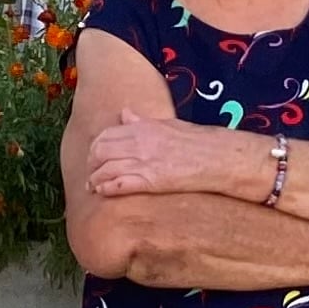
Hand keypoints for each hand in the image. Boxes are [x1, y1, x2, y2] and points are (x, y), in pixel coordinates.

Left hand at [88, 110, 257, 201]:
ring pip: (105, 169)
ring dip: (95, 180)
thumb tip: (125, 114)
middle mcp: (139, 142)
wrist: (217, 157)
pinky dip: (106, 189)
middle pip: (99, 152)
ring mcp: (143, 161)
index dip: (95, 148)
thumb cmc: (198, 142)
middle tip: (91, 175)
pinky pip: (118, 185)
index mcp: (143, 127)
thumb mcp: (168, 124)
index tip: (94, 157)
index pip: (106, 135)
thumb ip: (142, 121)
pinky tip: (102, 193)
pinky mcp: (150, 180)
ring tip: (93, 187)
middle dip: (91, 164)